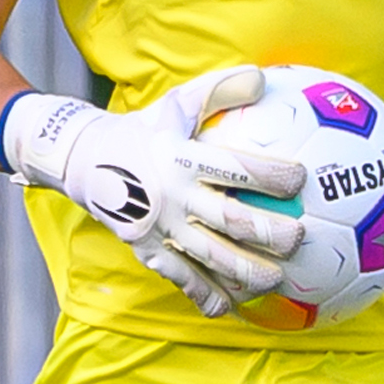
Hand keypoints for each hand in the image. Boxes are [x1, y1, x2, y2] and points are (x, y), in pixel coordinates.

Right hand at [0, 69, 302, 319]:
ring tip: (277, 280)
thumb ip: (219, 90)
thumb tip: (262, 77)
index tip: (301, 180)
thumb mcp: (176, 103)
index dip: (271, 175)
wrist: (82, 161)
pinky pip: (181, 278)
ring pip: (210, 257)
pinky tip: (232, 306)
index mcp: (183, 158)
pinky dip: (206, 294)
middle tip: (299, 239)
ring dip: (247, 271)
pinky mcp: (146, 250)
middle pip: (230, 221)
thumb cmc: (142, 130)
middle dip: (269, 233)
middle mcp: (174, 195)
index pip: (235, 168)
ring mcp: (159, 227)